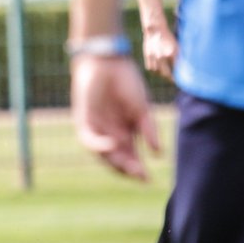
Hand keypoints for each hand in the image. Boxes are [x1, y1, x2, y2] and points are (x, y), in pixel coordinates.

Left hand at [70, 56, 160, 180]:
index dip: (138, 170)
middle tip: (140, 176)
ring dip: (115, 162)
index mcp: (126, 133)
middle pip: (117, 160)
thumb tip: (159, 153)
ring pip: (103, 154)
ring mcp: (97, 128)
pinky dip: (100, 145)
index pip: (131, 157)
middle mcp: (111, 134)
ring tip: (129, 167)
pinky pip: (89, 139)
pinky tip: (113, 145)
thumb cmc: (127, 82)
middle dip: (128, 170)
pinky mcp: (84, 120)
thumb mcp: (142, 108)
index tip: (148, 180)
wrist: (108, 61)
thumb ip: (148, 129)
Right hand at [142, 27, 178, 80]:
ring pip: (157, 72)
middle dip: (170, 78)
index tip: (180, 79)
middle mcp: (162, 57)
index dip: (179, 76)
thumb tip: (185, 68)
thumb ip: (180, 58)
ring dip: (161, 74)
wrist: (156, 30)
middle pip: (166, 74)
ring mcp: (154, 57)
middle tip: (173, 80)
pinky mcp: (147, 56)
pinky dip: (154, 70)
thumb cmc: (169, 38)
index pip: (176, 70)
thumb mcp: (177, 47)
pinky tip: (158, 69)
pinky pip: (150, 68)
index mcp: (172, 54)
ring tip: (165, 73)